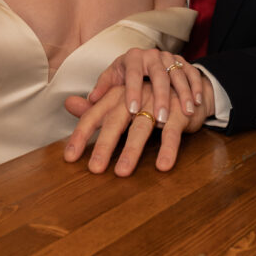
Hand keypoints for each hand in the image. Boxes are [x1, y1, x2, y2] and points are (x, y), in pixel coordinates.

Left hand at [63, 76, 214, 176]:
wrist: (187, 84)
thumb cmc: (148, 96)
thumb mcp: (121, 99)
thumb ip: (96, 105)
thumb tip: (68, 103)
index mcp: (118, 92)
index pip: (95, 113)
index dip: (81, 134)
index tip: (70, 157)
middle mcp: (135, 94)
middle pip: (116, 119)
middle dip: (105, 144)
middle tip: (94, 168)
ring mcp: (158, 101)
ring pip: (143, 126)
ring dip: (133, 149)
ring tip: (122, 171)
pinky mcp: (178, 110)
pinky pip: (172, 130)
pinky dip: (168, 148)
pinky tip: (162, 165)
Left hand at [87, 47, 202, 124]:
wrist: (148, 63)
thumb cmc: (127, 76)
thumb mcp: (113, 79)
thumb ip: (102, 90)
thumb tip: (89, 100)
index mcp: (132, 57)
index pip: (132, 73)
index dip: (132, 91)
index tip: (132, 110)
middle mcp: (152, 55)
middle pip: (158, 74)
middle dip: (161, 96)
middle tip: (160, 117)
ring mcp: (170, 57)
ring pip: (178, 73)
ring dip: (183, 93)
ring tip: (186, 112)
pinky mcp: (184, 62)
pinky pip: (193, 72)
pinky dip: (196, 87)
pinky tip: (198, 103)